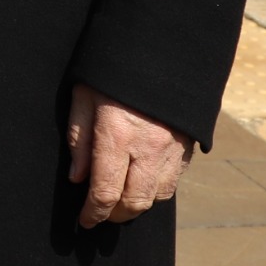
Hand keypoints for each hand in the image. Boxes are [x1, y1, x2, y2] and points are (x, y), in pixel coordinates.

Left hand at [67, 83, 193, 226]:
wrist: (162, 46)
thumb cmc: (114, 69)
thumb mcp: (84, 94)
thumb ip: (80, 137)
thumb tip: (77, 177)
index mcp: (116, 136)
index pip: (105, 192)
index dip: (93, 213)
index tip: (85, 220)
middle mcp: (147, 148)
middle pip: (133, 202)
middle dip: (115, 215)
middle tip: (101, 215)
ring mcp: (171, 148)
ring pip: (156, 197)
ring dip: (137, 205)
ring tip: (121, 201)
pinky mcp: (187, 145)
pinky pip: (174, 181)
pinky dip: (157, 190)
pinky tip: (143, 183)